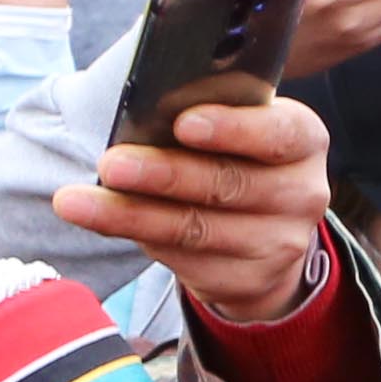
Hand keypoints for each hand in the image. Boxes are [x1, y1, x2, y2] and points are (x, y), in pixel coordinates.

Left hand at [55, 96, 338, 321]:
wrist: (262, 229)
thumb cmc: (232, 155)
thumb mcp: (232, 123)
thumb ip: (201, 110)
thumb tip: (143, 101)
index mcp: (301, 139)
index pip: (277, 133)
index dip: (233, 129)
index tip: (183, 124)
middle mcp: (303, 193)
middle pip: (229, 184)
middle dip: (165, 174)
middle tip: (111, 164)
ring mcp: (281, 242)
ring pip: (199, 229)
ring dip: (133, 215)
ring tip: (78, 202)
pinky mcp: (252, 280)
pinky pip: (188, 262)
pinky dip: (141, 240)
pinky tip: (104, 222)